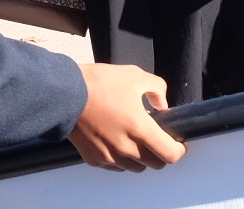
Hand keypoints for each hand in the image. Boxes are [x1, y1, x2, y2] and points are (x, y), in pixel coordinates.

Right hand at [68, 64, 185, 171]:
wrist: (64, 95)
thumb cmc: (97, 84)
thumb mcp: (134, 75)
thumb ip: (157, 89)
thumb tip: (162, 105)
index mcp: (139, 128)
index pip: (169, 154)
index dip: (178, 150)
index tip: (177, 143)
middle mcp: (126, 148)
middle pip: (155, 164)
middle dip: (160, 152)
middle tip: (156, 138)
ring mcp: (109, 156)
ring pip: (136, 167)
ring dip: (141, 157)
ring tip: (135, 138)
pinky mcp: (95, 159)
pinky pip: (117, 167)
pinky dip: (122, 158)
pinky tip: (118, 141)